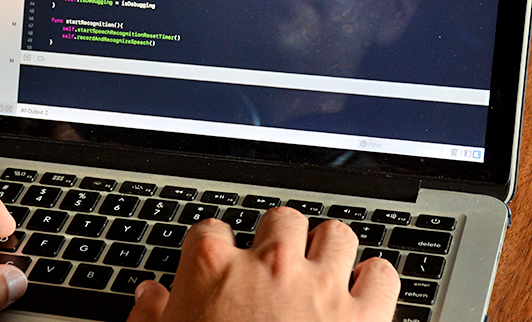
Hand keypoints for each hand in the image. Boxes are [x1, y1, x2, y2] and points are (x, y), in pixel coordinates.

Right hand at [128, 206, 399, 321]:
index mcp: (213, 269)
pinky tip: (362, 292)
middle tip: (275, 264)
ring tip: (321, 269)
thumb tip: (150, 297)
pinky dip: (374, 281)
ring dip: (329, 250)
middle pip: (280, 220)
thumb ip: (151, 317)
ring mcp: (319, 287)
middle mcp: (269, 266)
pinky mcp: (364, 317)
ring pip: (335, 235)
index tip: (219, 260)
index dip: (215, 246)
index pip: (210, 230)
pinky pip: (381, 276)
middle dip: (278, 238)